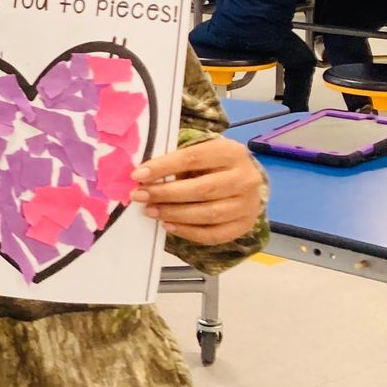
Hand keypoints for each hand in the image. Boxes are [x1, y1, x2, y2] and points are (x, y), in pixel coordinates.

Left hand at [132, 137, 262, 245]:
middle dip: (165, 194)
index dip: (163, 167)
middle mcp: (245, 178)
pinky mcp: (245, 225)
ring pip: (209, 213)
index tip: (138, 175)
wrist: (245, 182)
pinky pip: (214, 234)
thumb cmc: (213, 165)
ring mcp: (248, 204)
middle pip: (202, 189)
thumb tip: (142, 177)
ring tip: (150, 211)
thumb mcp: (200, 154)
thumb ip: (176, 162)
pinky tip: (169, 226)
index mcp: (231, 153)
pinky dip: (188, 232)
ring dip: (174, 214)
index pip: (193, 158)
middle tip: (140, 196)